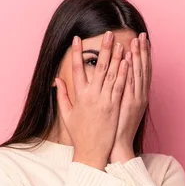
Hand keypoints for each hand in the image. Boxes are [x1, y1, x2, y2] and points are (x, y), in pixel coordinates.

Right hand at [55, 31, 128, 169]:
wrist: (91, 152)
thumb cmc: (79, 134)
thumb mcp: (67, 115)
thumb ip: (62, 96)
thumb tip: (57, 80)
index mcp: (78, 96)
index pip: (76, 69)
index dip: (76, 53)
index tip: (76, 39)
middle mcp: (91, 96)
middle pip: (98, 67)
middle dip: (102, 49)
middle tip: (107, 33)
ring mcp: (104, 101)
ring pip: (111, 74)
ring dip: (116, 57)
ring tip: (119, 42)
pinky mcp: (114, 107)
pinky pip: (120, 86)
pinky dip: (123, 73)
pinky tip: (127, 62)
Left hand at [110, 32, 150, 163]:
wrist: (118, 146)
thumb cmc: (115, 129)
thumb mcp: (119, 108)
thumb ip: (118, 93)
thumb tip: (114, 81)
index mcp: (137, 96)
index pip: (140, 71)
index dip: (142, 56)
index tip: (140, 41)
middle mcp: (139, 95)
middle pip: (142, 69)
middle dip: (142, 51)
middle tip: (142, 35)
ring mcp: (135, 99)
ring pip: (137, 73)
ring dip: (137, 56)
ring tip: (137, 41)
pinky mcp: (128, 104)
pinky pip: (130, 84)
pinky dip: (130, 71)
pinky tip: (129, 59)